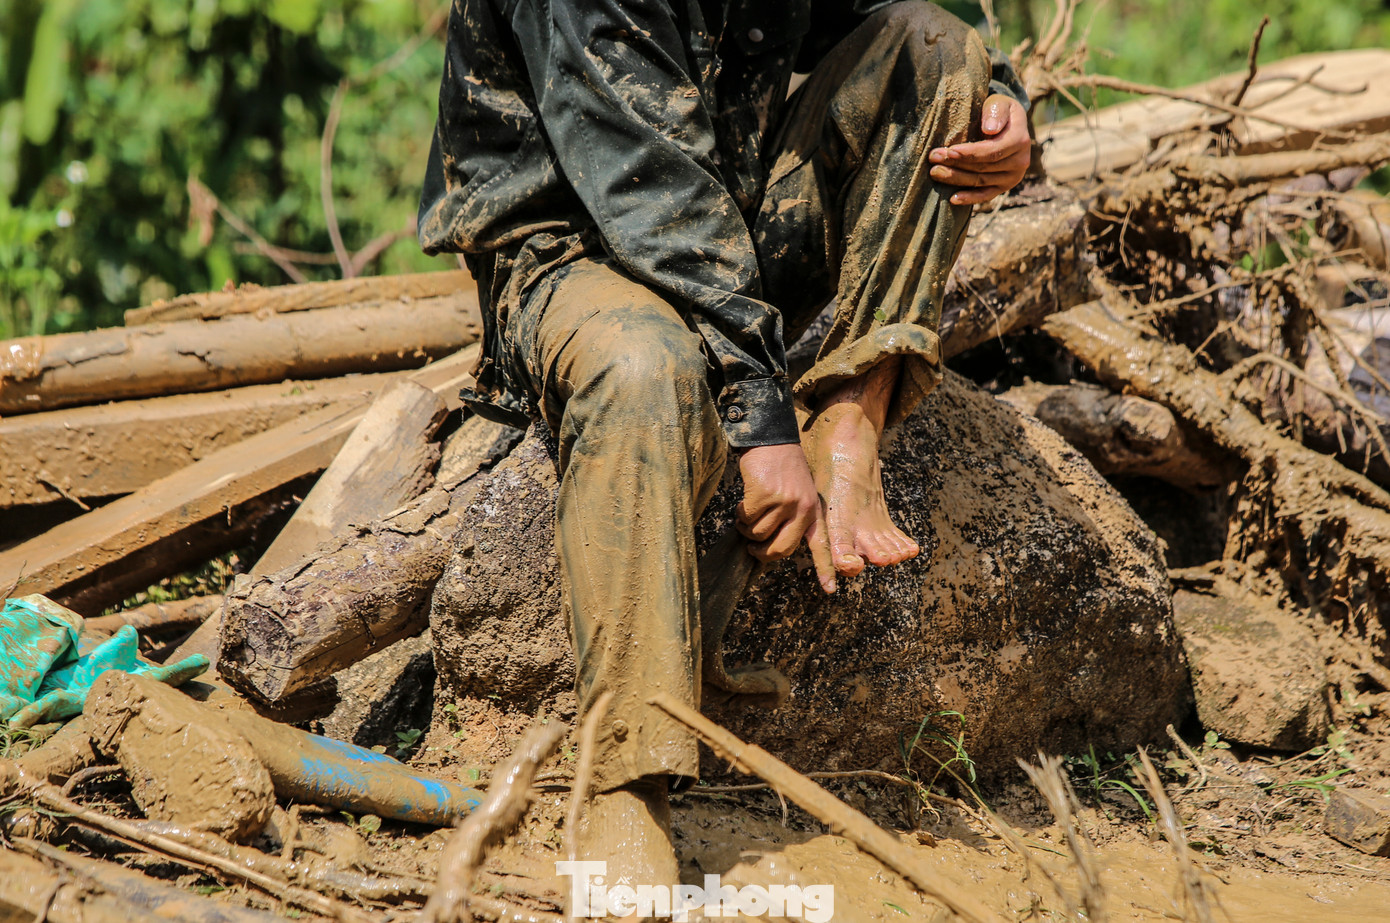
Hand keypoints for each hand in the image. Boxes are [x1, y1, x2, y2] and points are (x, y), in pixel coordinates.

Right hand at [737, 443, 836, 592]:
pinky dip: (740, 514)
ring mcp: (785, 502)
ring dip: (747, 527)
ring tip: (747, 512)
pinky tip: (744, 501)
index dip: (825, 569)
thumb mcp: (798, 493)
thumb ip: (792, 518)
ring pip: (758, 534)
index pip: (821, 546)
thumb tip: (770, 547)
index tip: (830, 591)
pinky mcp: (766, 495)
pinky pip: (747, 518)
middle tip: (752, 548)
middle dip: (761, 553)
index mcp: (813, 512)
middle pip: (780, 550)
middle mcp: (803, 509)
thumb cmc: (781, 469)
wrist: (772, 440)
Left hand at [928, 94, 1029, 205]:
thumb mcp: (999, 103)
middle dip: (956, 164)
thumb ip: (995, 112)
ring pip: (981, 182)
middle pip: (984, 168)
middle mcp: (1020, 162)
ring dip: (956, 179)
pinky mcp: (1004, 187)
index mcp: (1020, 140)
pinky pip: (986, 195)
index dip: (970, 153)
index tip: (949, 151)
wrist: (1007, 123)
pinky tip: (953, 199)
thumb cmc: (998, 111)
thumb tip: (989, 129)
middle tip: (933, 159)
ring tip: (935, 172)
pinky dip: (969, 198)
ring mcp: (1012, 177)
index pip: (992, 151)